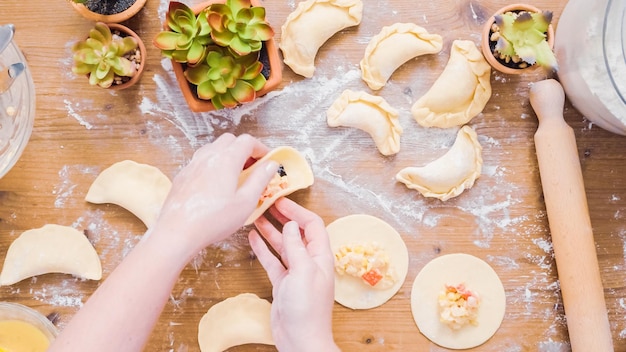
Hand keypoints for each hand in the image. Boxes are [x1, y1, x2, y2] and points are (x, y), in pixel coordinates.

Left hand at [151, 133, 278, 259]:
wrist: (177, 231)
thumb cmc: (214, 220)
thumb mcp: (246, 202)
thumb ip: (260, 179)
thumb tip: (271, 165)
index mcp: (226, 159)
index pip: (247, 141)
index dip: (261, 148)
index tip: (268, 160)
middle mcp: (208, 156)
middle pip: (230, 140)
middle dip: (244, 150)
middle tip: (253, 168)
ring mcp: (193, 164)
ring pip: (214, 148)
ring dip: (228, 155)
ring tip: (235, 176)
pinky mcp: (183, 175)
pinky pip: (202, 161)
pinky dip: (214, 165)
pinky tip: (216, 185)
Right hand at [249, 198, 338, 351]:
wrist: (301, 340)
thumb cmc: (308, 310)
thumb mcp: (303, 272)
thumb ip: (297, 247)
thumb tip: (291, 224)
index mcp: (320, 257)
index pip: (312, 225)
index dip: (297, 211)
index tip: (281, 200)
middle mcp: (309, 262)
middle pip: (297, 232)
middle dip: (284, 217)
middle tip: (268, 203)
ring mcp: (295, 272)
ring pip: (283, 244)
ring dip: (271, 230)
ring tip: (257, 215)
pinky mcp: (283, 283)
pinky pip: (273, 260)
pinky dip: (263, 248)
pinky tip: (253, 237)